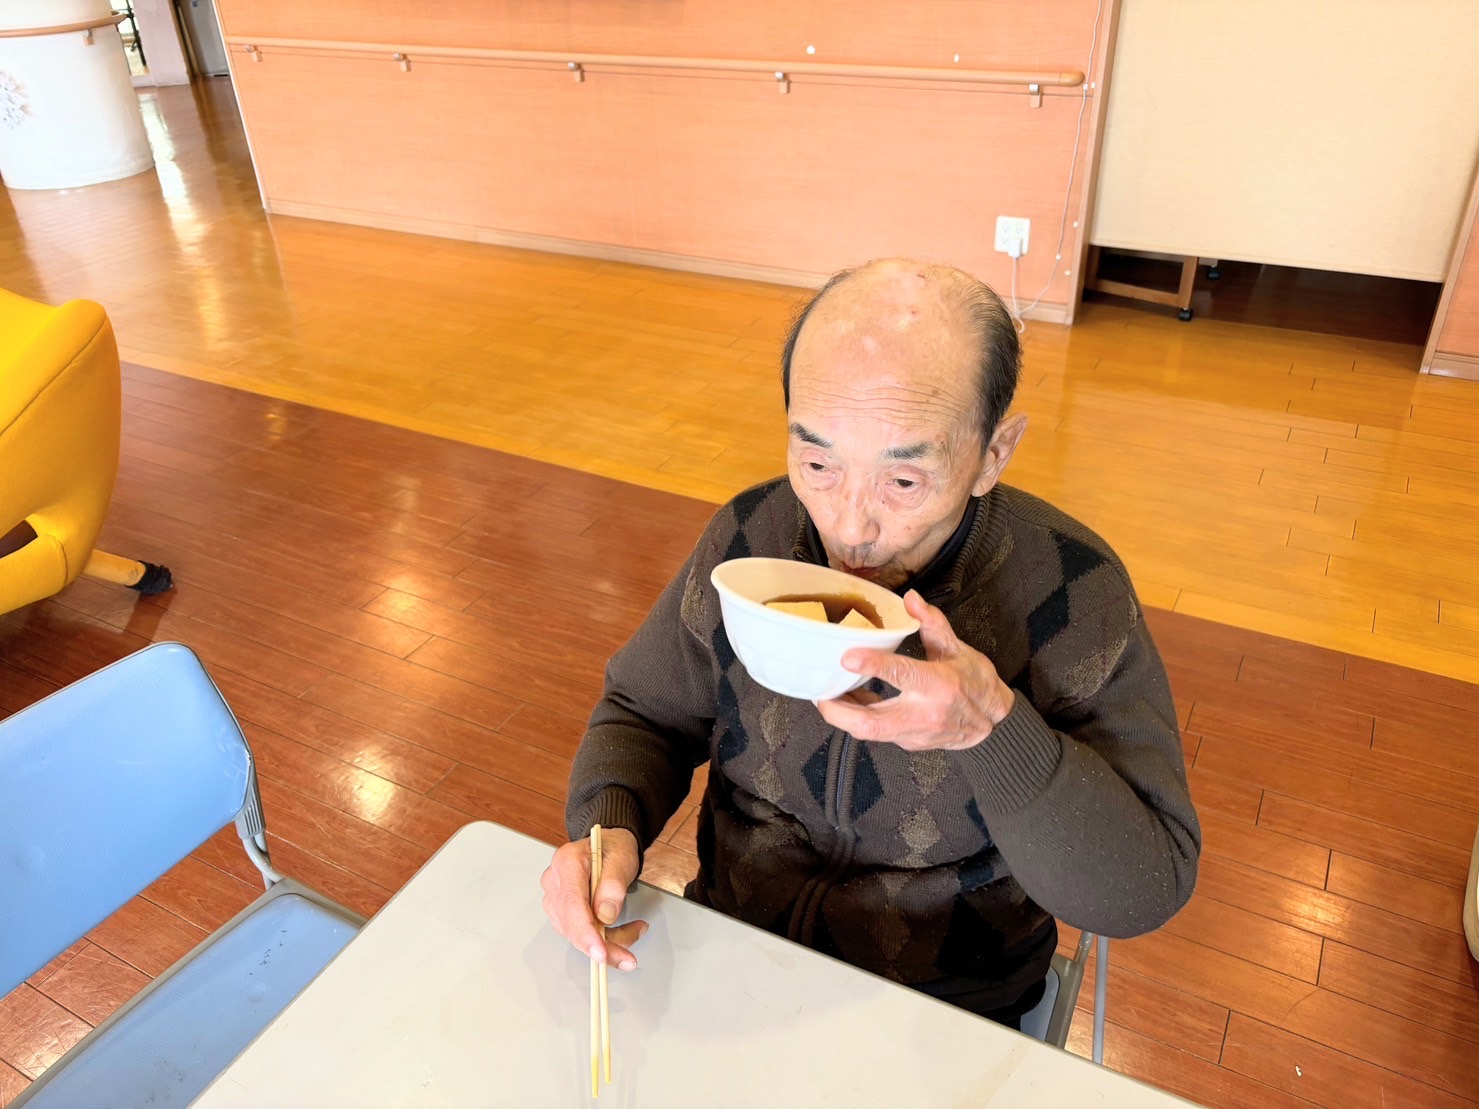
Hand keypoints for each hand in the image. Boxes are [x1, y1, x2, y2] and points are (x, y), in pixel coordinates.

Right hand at [540, 827, 647, 970]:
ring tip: (635, 931)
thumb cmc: (614, 849)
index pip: (572, 903)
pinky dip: (602, 940)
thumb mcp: (622, 858)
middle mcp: (554, 882)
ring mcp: (555, 899)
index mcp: (566, 862)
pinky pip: (579, 934)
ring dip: (607, 943)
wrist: (608, 847)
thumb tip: (605, 916)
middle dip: (602, 946)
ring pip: (576, 935)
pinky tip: (622, 934)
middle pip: (572, 925)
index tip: (601, 953)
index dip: (586, 932)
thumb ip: (613, 885)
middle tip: (628, 959)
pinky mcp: (562, 912)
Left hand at [816, 590, 1015, 750]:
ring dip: (843, 714)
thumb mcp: (957, 649)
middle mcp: (924, 714)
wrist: (993, 725)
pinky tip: (849, 699)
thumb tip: (911, 599)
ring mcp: (914, 733)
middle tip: (819, 693)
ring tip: (826, 693)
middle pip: (871, 723)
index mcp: (938, 685)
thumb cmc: (976, 684)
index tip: (847, 657)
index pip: (901, 674)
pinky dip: (859, 716)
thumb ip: (931, 623)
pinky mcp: (908, 742)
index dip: (872, 665)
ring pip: (869, 732)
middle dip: (838, 711)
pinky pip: (877, 731)